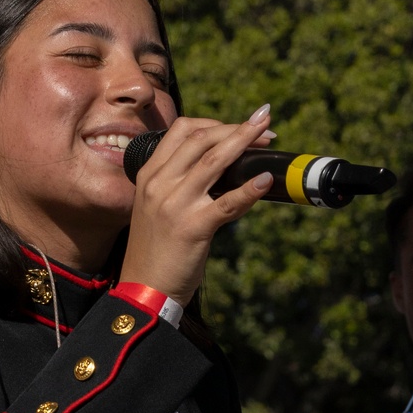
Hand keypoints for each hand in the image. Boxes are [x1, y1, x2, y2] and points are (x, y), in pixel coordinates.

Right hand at [119, 107, 275, 304]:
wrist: (144, 289)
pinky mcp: (193, 228)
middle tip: (264, 126)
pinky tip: (265, 181)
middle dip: (236, 128)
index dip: (215, 122)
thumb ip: (179, 184)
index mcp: (150, 175)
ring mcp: (175, 205)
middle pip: (202, 139)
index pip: (183, 130)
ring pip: (215, 161)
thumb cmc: (155, 251)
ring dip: (246, 142)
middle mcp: (160, 184)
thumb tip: (223, 169)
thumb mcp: (157, 208)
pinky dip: (249, 189)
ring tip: (269, 137)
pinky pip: (227, 202)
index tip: (238, 126)